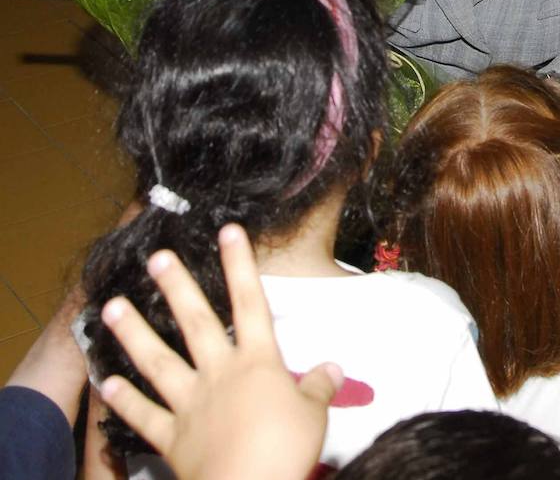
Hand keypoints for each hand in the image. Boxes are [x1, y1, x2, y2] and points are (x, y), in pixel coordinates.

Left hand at [98, 224, 342, 479]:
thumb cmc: (285, 449)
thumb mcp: (314, 415)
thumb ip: (318, 388)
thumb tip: (332, 368)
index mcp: (258, 363)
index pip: (251, 303)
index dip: (240, 265)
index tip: (227, 232)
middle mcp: (220, 374)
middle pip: (197, 322)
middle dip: (177, 286)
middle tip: (156, 257)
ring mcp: (191, 403)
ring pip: (158, 361)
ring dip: (134, 333)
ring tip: (112, 307)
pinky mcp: (171, 437)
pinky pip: (144, 415)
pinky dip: (124, 400)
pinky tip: (105, 383)